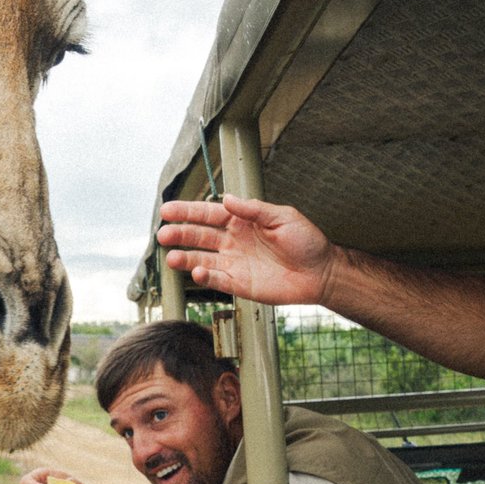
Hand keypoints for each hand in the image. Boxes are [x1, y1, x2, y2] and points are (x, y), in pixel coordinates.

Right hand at [157, 193, 334, 305]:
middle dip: (180, 234)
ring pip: (202, 259)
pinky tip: (197, 272)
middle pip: (199, 236)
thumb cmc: (305, 241)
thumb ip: (253, 209)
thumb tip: (228, 199)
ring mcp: (234, 263)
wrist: (320, 272)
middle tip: (163, 234)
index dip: (187, 212)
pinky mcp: (239, 284)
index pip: (208, 214)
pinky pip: (217, 280)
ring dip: (185, 258)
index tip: (168, 211)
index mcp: (241, 221)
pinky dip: (205, 277)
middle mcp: (233, 242)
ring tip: (171, 258)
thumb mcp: (282, 216)